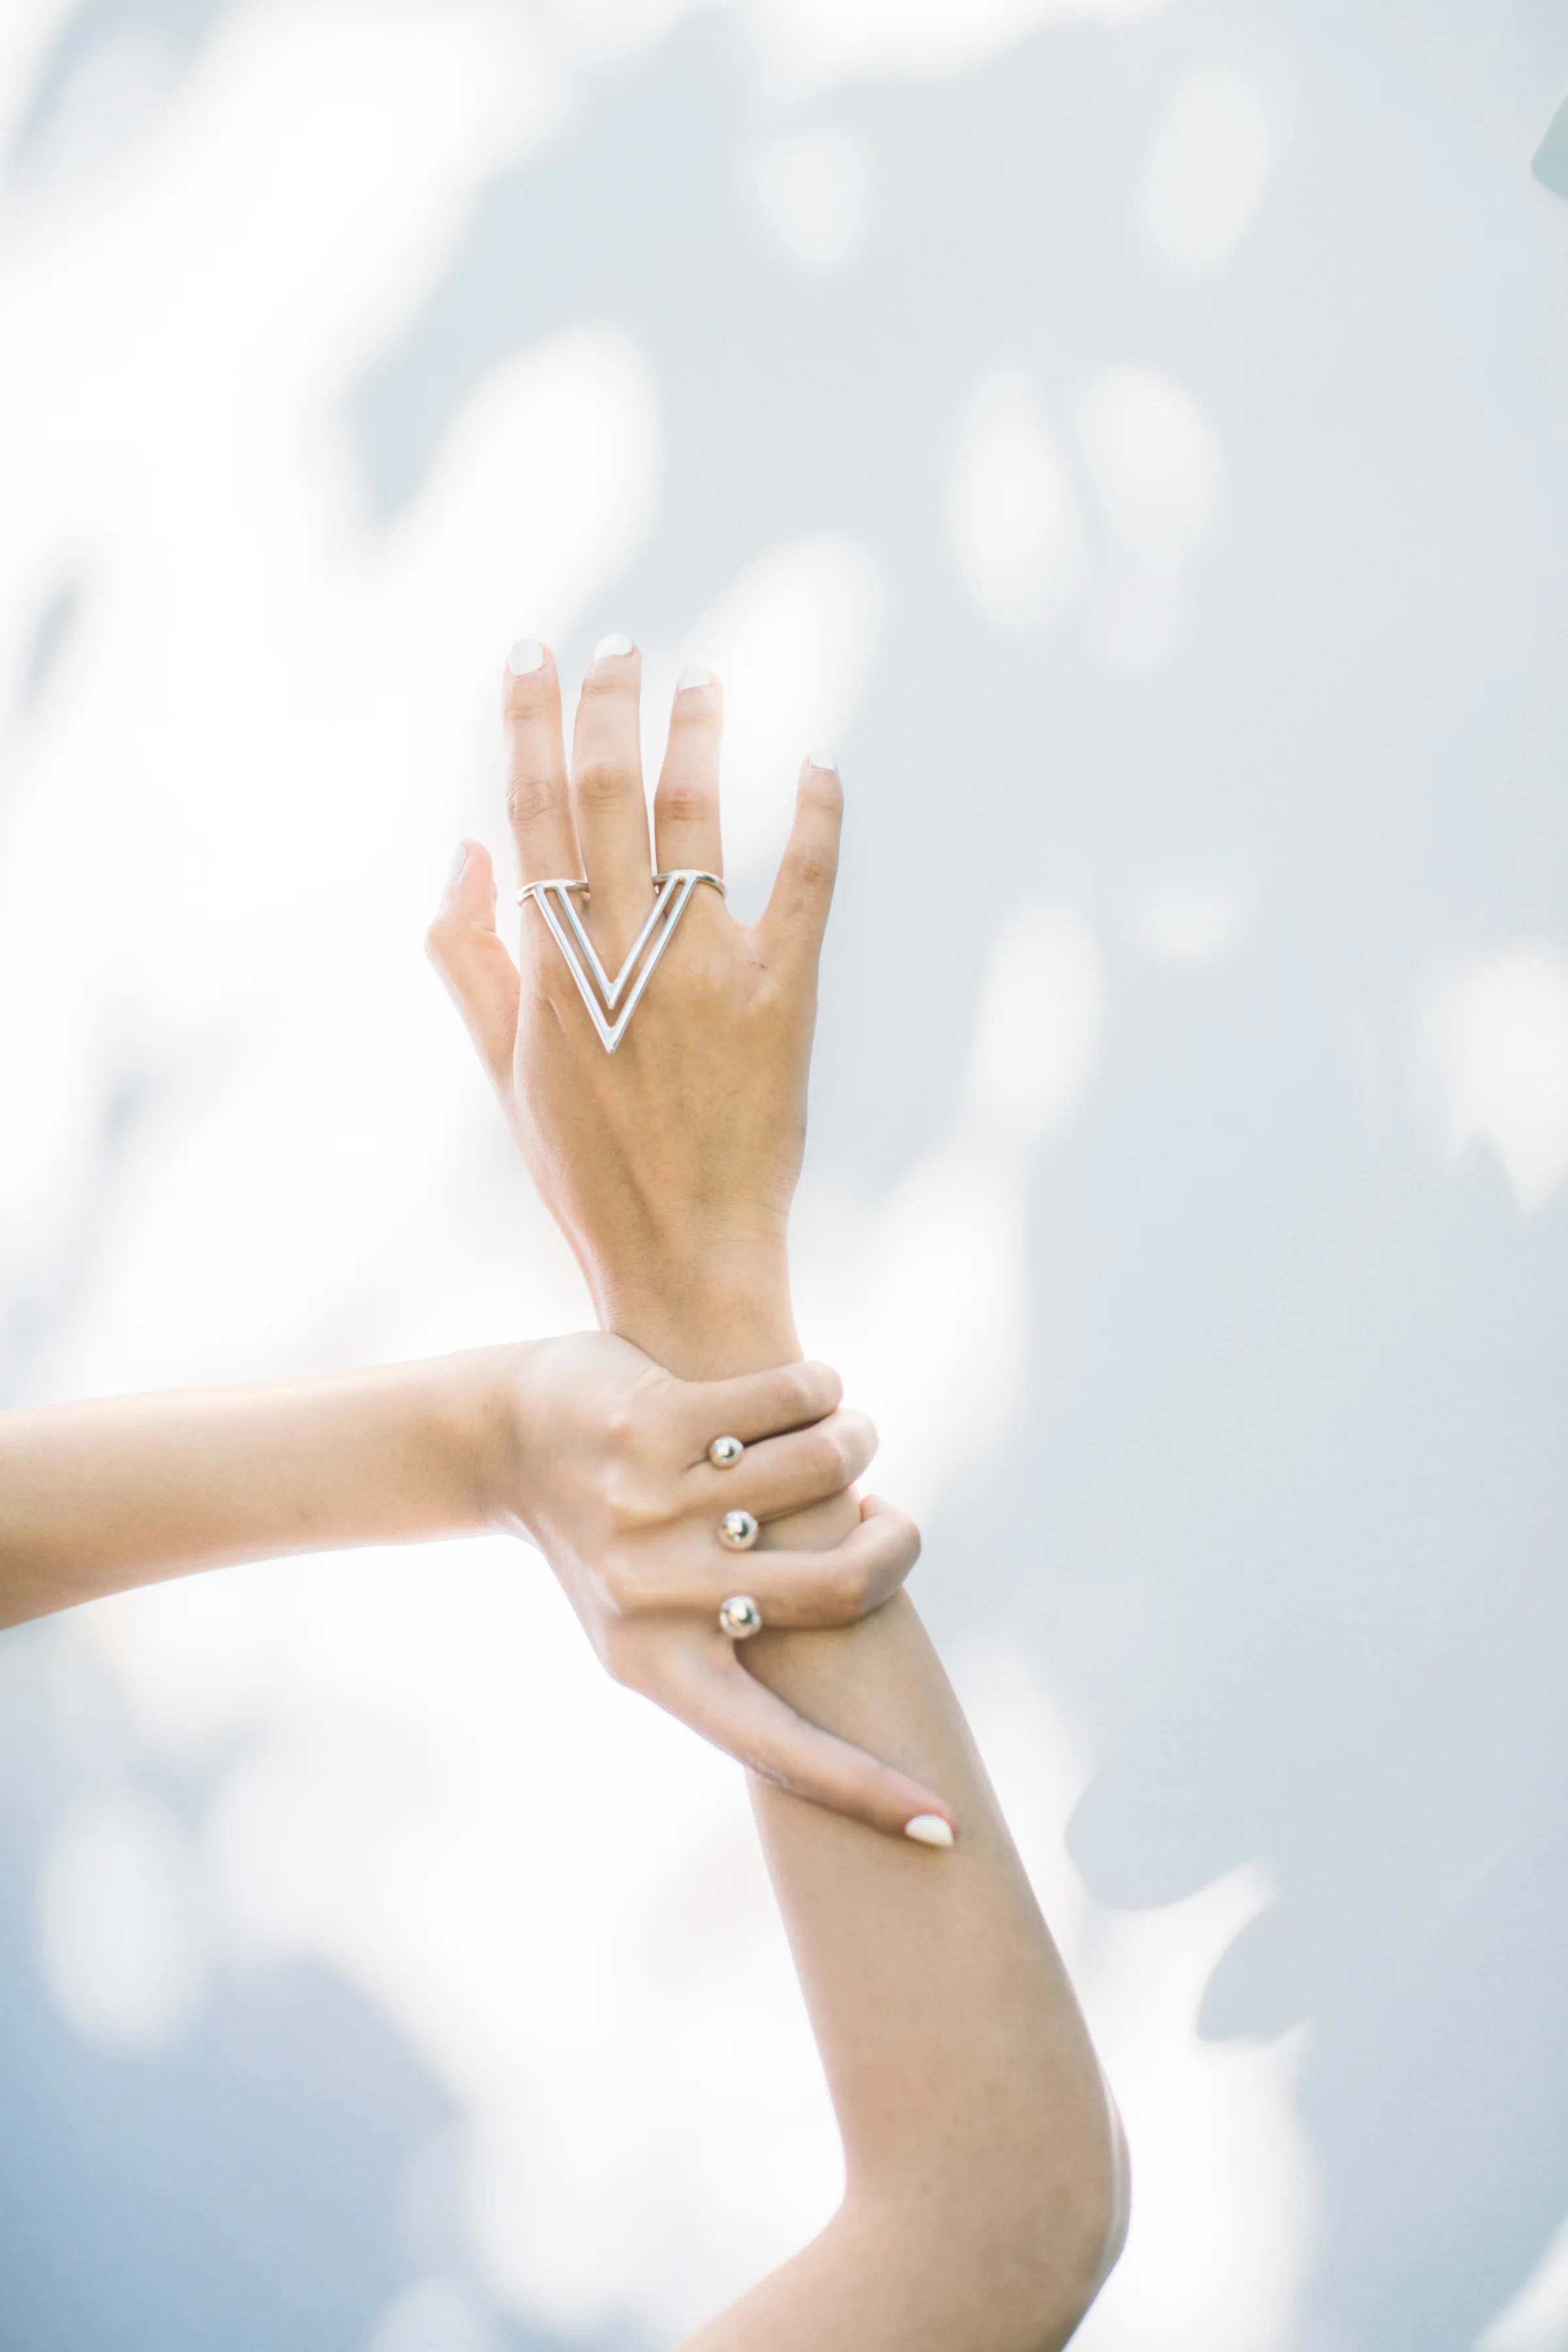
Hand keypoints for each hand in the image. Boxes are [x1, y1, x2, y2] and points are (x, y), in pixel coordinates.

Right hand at [426, 640, 837, 1376]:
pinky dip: (818, 819)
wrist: (683, 1256)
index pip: (533, 813)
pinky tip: (819, 762)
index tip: (532, 655)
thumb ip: (470, 958)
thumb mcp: (505, 1069)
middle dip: (610, 706)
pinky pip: (807, 887)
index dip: (530, 725)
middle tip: (620, 644)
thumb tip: (466, 849)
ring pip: (698, 823)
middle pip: (612, 796)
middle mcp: (628, 956)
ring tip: (701, 680)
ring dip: (697, 740)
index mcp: (553, 970)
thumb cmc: (584, 1170)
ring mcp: (711, 973)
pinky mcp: (788, 999)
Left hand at [482, 1334, 949, 1835]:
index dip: (864, 1790)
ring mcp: (650, 1503)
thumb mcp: (647, 1626)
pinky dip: (822, 1390)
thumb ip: (731, 1666)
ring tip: (842, 1437)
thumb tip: (857, 1722)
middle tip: (883, 1516)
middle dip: (892, 1541)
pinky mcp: (653, 1420)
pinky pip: (793, 1398)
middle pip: (838, 1584)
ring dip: (855, 1443)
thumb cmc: (604, 1539)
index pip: (773, 1746)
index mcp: (655, 1667)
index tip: (943, 1830)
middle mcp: (650, 1594)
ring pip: (825, 1470)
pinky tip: (811, 1392)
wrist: (504, 1440)